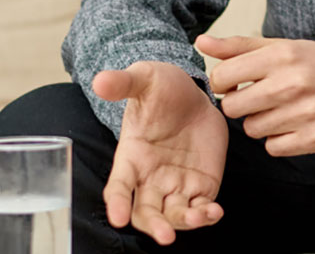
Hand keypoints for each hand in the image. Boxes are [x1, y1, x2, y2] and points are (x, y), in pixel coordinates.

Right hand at [91, 61, 227, 244]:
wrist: (194, 93)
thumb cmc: (162, 88)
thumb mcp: (144, 78)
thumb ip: (123, 83)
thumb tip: (99, 80)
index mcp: (131, 156)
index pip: (118, 186)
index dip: (116, 202)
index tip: (117, 217)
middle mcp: (150, 177)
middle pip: (145, 212)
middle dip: (154, 226)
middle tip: (165, 236)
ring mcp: (176, 184)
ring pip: (174, 215)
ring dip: (184, 222)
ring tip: (200, 216)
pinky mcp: (201, 185)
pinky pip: (201, 207)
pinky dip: (207, 214)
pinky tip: (215, 211)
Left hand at [198, 34, 314, 155]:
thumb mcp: (287, 47)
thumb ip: (241, 46)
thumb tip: (200, 42)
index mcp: (284, 55)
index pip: (222, 76)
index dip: (223, 83)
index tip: (237, 84)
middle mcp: (294, 82)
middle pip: (232, 108)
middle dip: (240, 106)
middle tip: (259, 100)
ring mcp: (306, 113)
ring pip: (252, 130)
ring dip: (261, 123)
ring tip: (283, 111)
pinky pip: (273, 148)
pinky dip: (280, 140)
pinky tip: (295, 126)